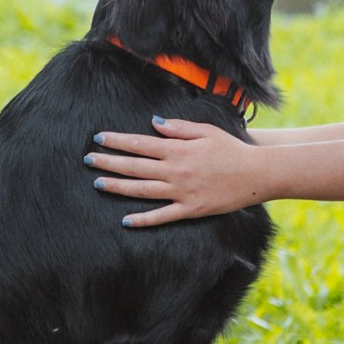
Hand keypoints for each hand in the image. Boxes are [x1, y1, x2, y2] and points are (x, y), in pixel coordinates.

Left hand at [87, 119, 262, 226]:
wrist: (256, 173)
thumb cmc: (232, 148)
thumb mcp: (206, 131)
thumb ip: (179, 127)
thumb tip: (154, 123)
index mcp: (178, 150)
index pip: (141, 143)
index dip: (118, 141)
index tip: (99, 138)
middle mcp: (176, 171)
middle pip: (135, 166)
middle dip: (109, 162)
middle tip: (88, 160)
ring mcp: (182, 192)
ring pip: (143, 190)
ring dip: (119, 187)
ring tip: (99, 183)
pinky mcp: (190, 209)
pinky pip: (162, 216)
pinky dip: (143, 219)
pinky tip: (126, 220)